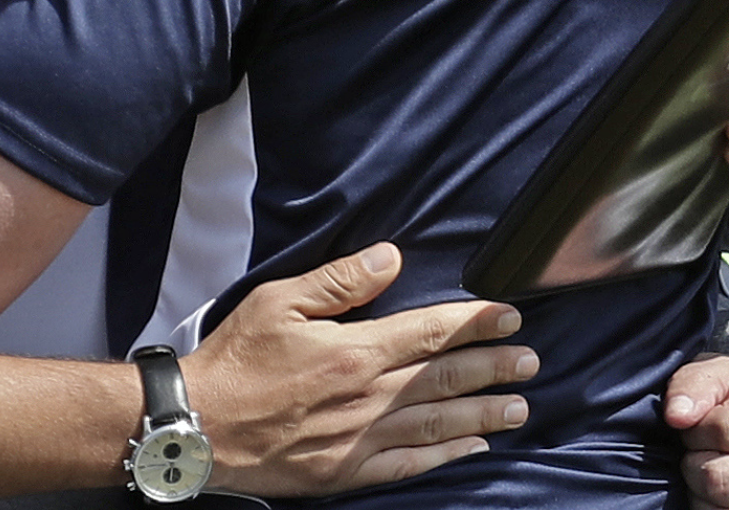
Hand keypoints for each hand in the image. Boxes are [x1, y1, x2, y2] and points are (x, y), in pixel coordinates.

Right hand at [183, 243, 536, 496]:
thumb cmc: (234, 361)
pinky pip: (412, 465)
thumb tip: (390, 259)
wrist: (199, 426)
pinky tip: (473, 448)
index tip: (509, 318)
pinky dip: (448, 455)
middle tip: (529, 361)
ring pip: (438, 424)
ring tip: (518, 406)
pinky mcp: (349, 470)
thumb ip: (339, 281)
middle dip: (493, 368)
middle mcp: (367, 398)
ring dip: (484, 413)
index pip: (431, 333)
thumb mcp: (278, 302)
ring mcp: (361, 439)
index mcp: (354, 351)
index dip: (475, 324)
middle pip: (445, 379)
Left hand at [665, 354, 728, 509]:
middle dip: (695, 457)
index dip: (696, 425)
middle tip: (706, 447)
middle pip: (715, 476)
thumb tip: (676, 415)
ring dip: (699, 485)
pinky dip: (709, 507)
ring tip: (715, 465)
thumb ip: (698, 383)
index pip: (722, 429)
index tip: (701, 421)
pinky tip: (723, 490)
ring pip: (715, 504)